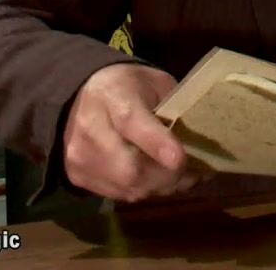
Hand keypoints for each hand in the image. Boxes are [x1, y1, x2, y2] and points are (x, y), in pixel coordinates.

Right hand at [62, 62, 212, 202]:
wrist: (76, 97)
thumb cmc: (126, 86)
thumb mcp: (153, 82)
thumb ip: (173, 107)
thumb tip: (199, 139)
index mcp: (112, 97)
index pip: (131, 123)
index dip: (157, 144)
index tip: (180, 158)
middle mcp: (90, 130)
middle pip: (130, 168)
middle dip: (168, 176)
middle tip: (193, 172)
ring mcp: (80, 158)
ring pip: (128, 188)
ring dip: (160, 186)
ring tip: (180, 176)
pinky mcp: (78, 177)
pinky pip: (120, 194)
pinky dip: (144, 190)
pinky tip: (157, 179)